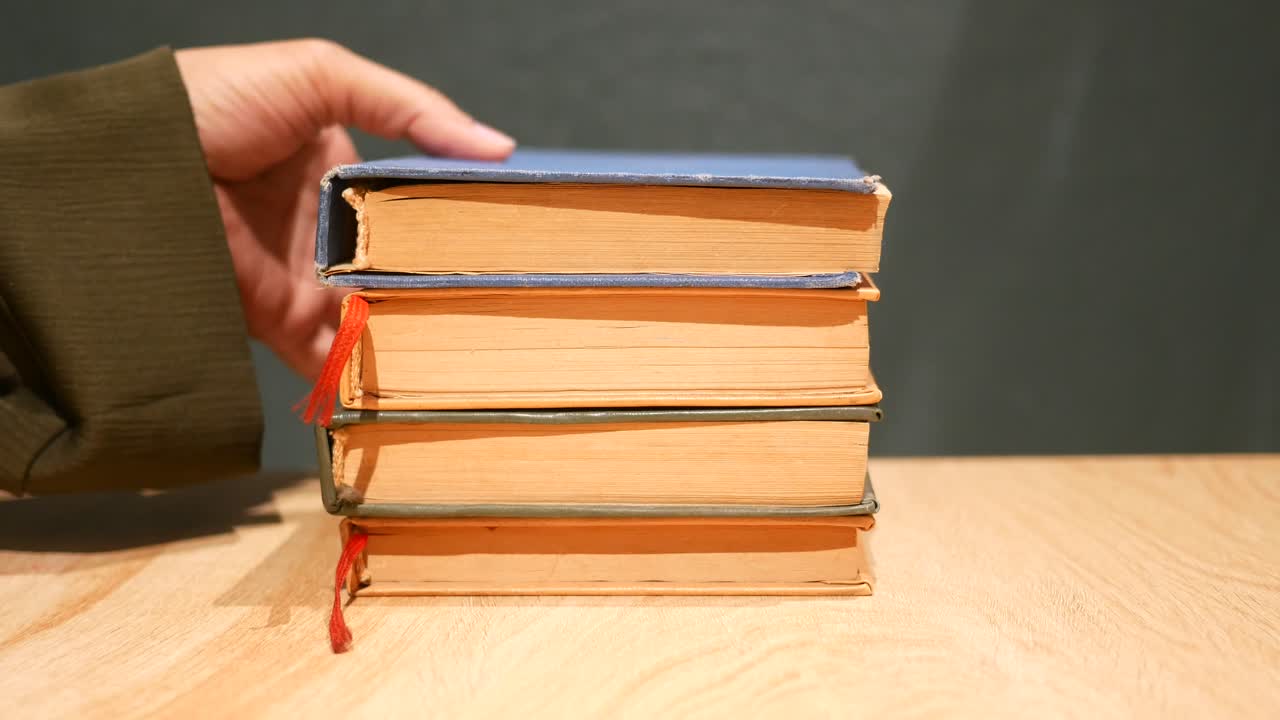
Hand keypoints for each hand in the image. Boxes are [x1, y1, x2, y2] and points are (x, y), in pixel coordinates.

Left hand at [175, 39, 514, 378]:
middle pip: (402, 272)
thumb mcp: (321, 76)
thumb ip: (411, 108)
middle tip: (503, 310)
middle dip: (445, 293)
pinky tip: (409, 381)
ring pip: (376, 318)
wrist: (134, 157)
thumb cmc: (218, 99)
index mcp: (344, 173)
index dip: (462, 225)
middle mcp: (330, 230)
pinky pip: (331, 354)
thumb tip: (497, 147)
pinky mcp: (278, 319)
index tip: (513, 244)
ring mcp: (306, 278)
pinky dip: (364, 374)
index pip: (417, 207)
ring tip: (471, 354)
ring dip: (414, 338)